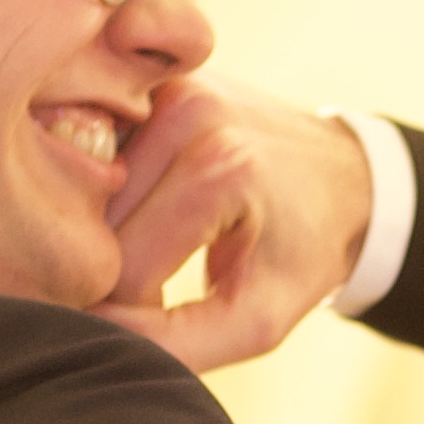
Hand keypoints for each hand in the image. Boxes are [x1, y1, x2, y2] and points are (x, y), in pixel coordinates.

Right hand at [94, 82, 378, 372]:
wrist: (344, 177)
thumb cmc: (302, 253)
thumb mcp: (259, 319)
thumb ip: (176, 343)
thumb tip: (88, 330)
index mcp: (221, 170)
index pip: (121, 269)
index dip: (134, 312)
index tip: (168, 312)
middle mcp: (186, 112)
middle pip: (93, 224)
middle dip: (111, 268)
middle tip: (158, 282)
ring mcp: (161, 86)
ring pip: (79, 189)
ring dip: (101, 231)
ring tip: (155, 243)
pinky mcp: (145, 80)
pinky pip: (85, 150)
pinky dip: (98, 190)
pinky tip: (134, 203)